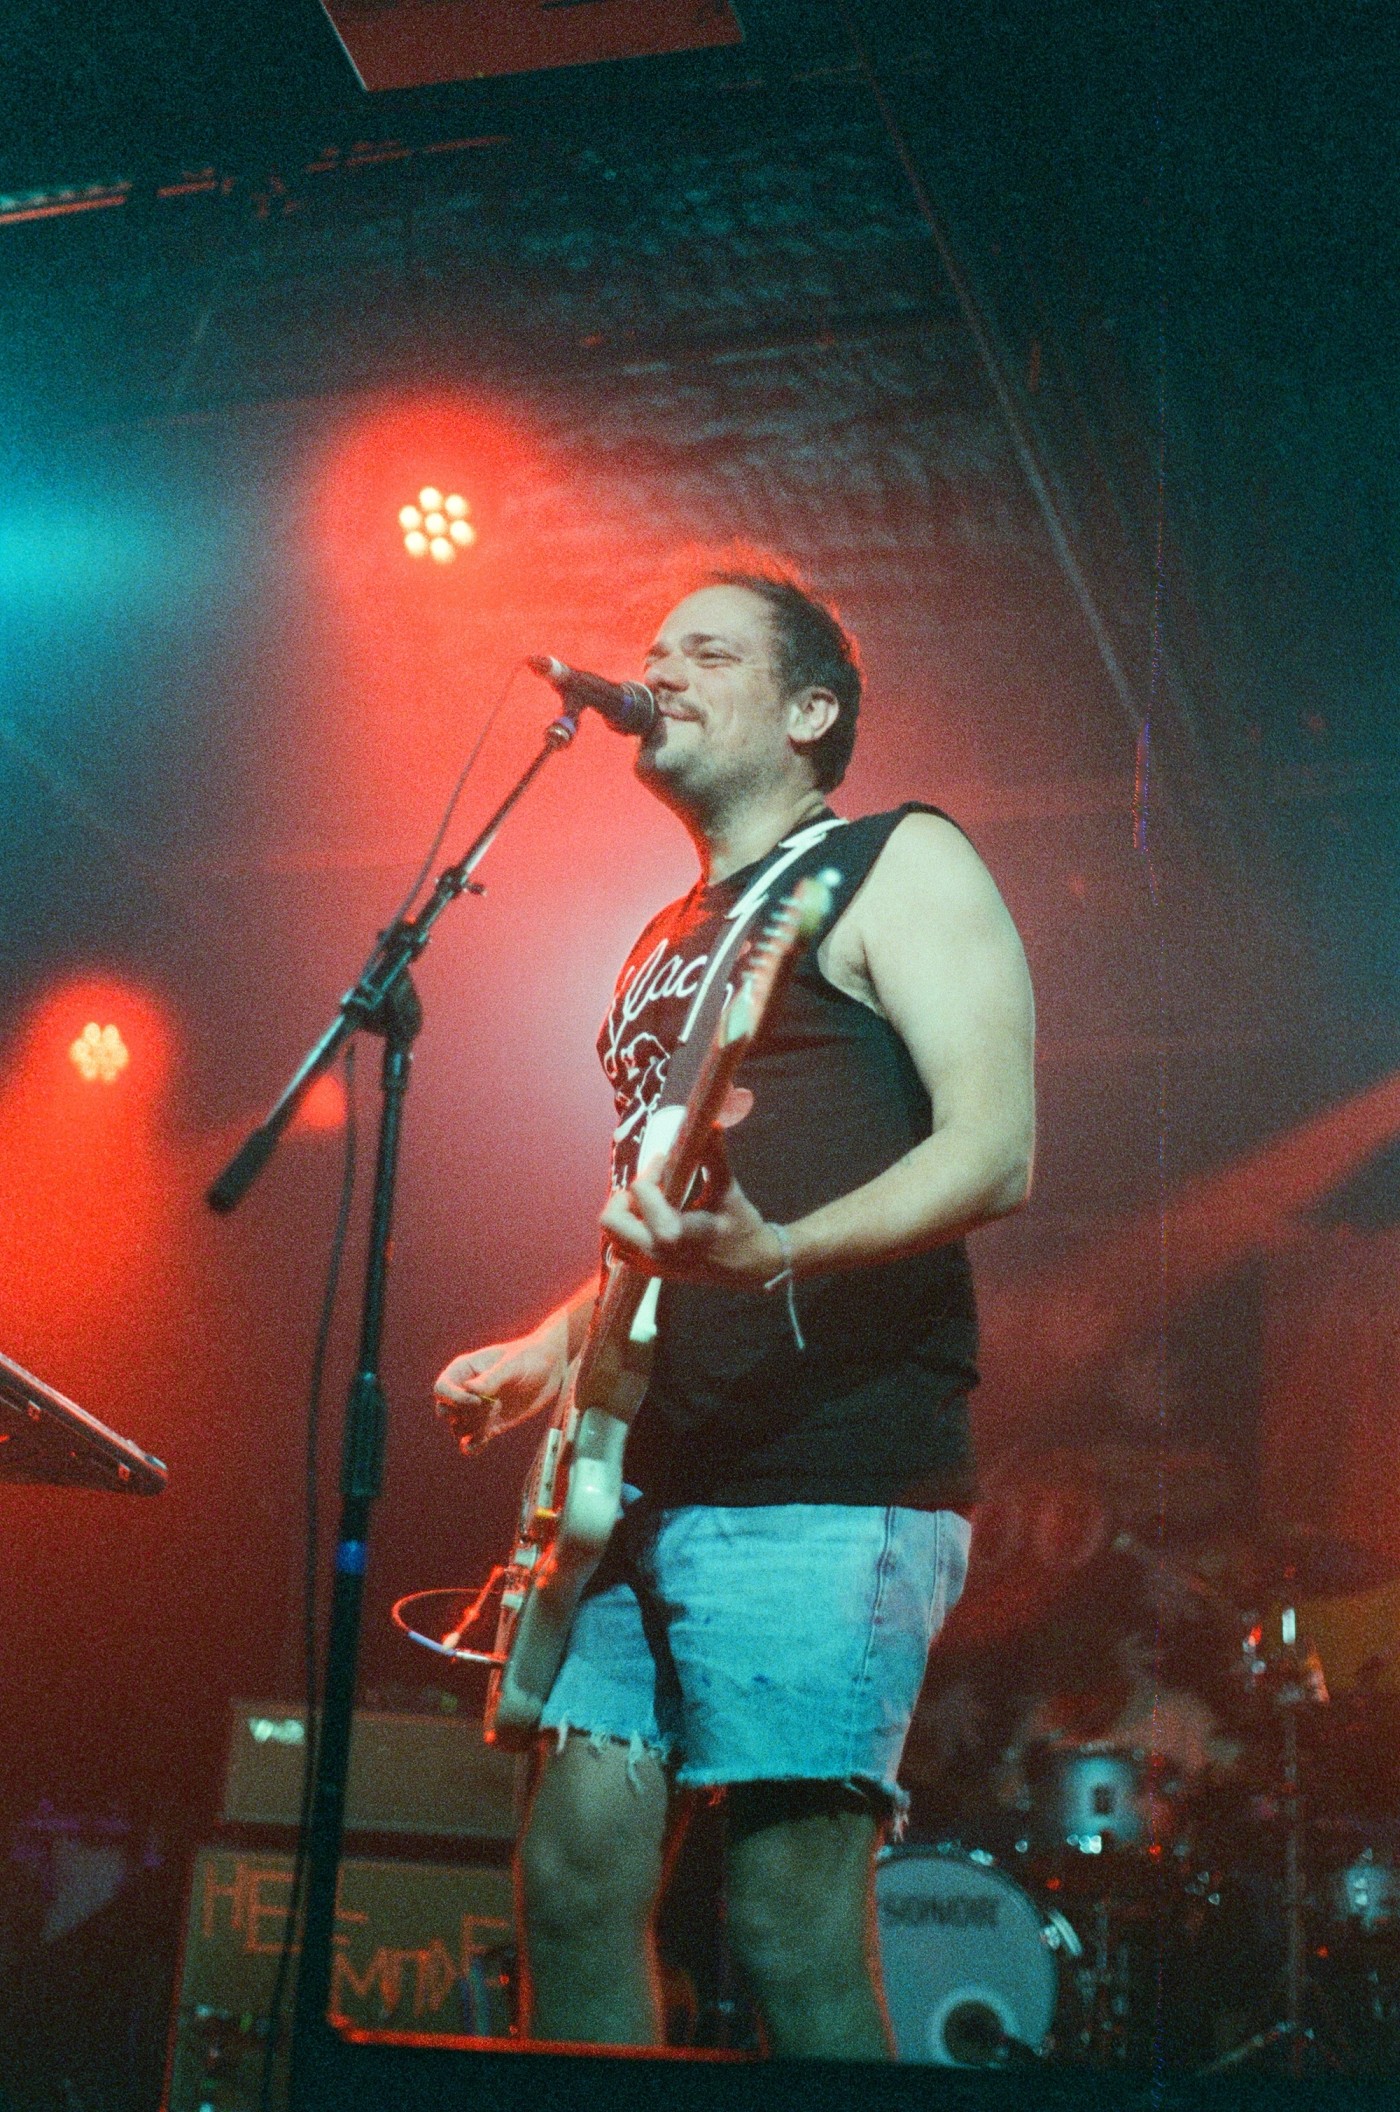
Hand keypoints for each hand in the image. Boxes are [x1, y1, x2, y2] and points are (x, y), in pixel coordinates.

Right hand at [433, 1317, 568, 1453]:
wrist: (550, 1368)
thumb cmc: (529, 1358)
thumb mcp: (512, 1365)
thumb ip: (491, 1378)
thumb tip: (468, 1390)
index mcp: (464, 1370)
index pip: (442, 1389)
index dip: (454, 1399)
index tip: (478, 1401)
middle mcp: (465, 1391)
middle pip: (445, 1411)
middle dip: (464, 1415)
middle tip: (492, 1407)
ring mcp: (476, 1410)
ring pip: (458, 1429)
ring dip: (473, 1429)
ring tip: (497, 1415)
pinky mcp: (489, 1425)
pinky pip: (470, 1442)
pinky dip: (473, 1446)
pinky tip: (485, 1441)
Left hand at [599, 1129, 785, 1289]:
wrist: (752, 1266)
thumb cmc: (742, 1226)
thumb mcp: (727, 1189)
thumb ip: (714, 1156)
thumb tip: (710, 1125)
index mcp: (672, 1233)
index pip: (640, 1191)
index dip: (653, 1169)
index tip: (669, 1161)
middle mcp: (654, 1252)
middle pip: (612, 1219)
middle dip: (626, 1196)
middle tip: (651, 1186)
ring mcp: (650, 1265)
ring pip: (612, 1236)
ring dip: (625, 1214)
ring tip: (651, 1203)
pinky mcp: (651, 1271)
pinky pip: (622, 1250)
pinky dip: (629, 1232)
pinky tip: (653, 1220)